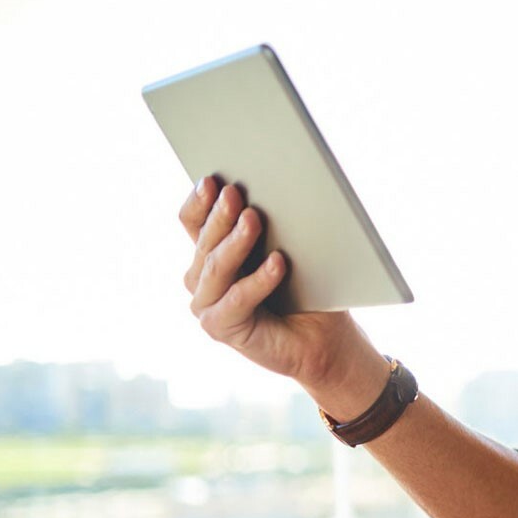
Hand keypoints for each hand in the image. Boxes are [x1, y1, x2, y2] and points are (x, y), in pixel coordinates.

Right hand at [179, 177, 379, 407]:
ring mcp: (206, 305)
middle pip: (205, 241)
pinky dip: (259, 280)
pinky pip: (237, 299)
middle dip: (221, 215)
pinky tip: (278, 262)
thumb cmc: (306, 292)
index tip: (212, 179)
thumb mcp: (287, 250)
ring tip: (254, 218)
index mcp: (211, 254)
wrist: (324, 339)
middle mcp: (201, 279)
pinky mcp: (220, 328)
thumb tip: (271, 189)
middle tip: (235, 192)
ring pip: (216, 268)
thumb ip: (268, 229)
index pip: (192, 222)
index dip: (199, 201)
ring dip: (236, 242)